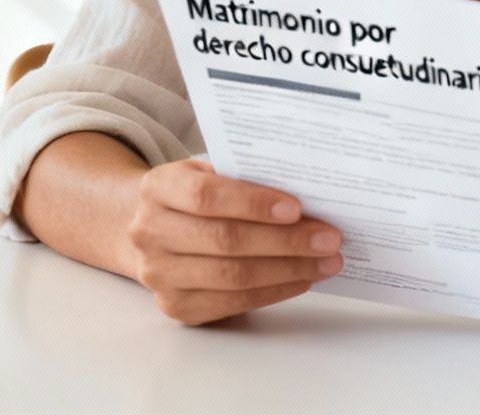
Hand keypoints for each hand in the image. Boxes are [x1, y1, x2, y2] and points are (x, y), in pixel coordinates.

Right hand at [125, 158, 344, 325]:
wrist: (154, 230)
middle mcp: (149, 233)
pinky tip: (303, 278)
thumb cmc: (196, 196)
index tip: (297, 208)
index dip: (252, 203)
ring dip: (289, 270)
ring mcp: (159, 275)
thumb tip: (309, 192)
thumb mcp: (208, 172)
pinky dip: (274, 291)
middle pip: (226, 240)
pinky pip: (233, 303)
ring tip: (327, 261)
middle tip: (330, 238)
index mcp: (158, 188)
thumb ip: (246, 176)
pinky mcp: (176, 306)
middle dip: (286, 241)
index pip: (206, 196)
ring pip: (232, 276)